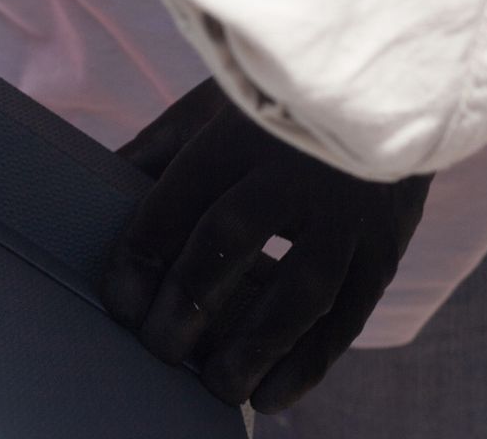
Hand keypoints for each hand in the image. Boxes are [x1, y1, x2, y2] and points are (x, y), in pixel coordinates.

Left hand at [103, 80, 431, 412]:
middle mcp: (295, 170)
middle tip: (160, 348)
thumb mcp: (212, 106)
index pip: (182, 196)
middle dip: (190, 299)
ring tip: (218, 387)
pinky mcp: (385, 246)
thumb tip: (101, 189)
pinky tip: (273, 395)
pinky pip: (350, 314)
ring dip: (256, 345)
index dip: (145, 253)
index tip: (121, 302)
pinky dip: (311, 362)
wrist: (386, 90)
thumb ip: (159, 152)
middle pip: (233, 237)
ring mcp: (347, 212)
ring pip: (301, 287)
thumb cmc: (277, 104)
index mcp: (240, 133)